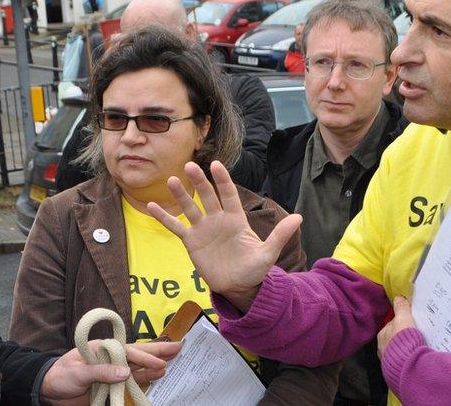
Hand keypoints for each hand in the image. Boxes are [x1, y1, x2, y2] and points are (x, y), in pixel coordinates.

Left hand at [39, 340, 180, 404]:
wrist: (47, 390)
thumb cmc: (60, 375)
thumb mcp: (78, 372)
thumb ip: (101, 371)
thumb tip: (126, 372)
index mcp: (102, 348)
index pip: (128, 351)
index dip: (145, 356)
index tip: (160, 362)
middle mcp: (110, 358)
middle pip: (137, 354)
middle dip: (157, 352)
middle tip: (178, 348)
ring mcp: (111, 372)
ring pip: (137, 368)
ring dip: (152, 369)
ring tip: (168, 368)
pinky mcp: (109, 386)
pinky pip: (130, 383)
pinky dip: (143, 381)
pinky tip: (154, 379)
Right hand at [146, 161, 301, 310]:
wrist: (238, 286)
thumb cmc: (254, 268)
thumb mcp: (268, 253)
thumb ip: (280, 235)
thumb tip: (299, 217)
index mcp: (236, 219)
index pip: (228, 194)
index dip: (223, 180)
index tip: (216, 165)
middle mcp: (218, 219)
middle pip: (207, 196)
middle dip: (199, 182)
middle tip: (190, 166)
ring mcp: (203, 229)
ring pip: (190, 208)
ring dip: (180, 195)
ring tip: (172, 180)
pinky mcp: (191, 241)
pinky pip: (175, 227)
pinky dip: (164, 217)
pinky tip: (151, 205)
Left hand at [377, 296, 416, 358]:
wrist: (408, 364)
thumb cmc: (404, 339)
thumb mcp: (404, 319)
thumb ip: (401, 308)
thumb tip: (398, 297)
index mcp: (383, 334)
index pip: (392, 325)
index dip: (403, 324)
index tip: (412, 325)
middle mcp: (382, 347)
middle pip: (395, 338)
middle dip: (403, 338)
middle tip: (417, 337)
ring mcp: (388, 360)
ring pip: (398, 351)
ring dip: (406, 349)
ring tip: (417, 349)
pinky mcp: (395, 370)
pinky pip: (402, 362)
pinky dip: (407, 359)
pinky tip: (415, 359)